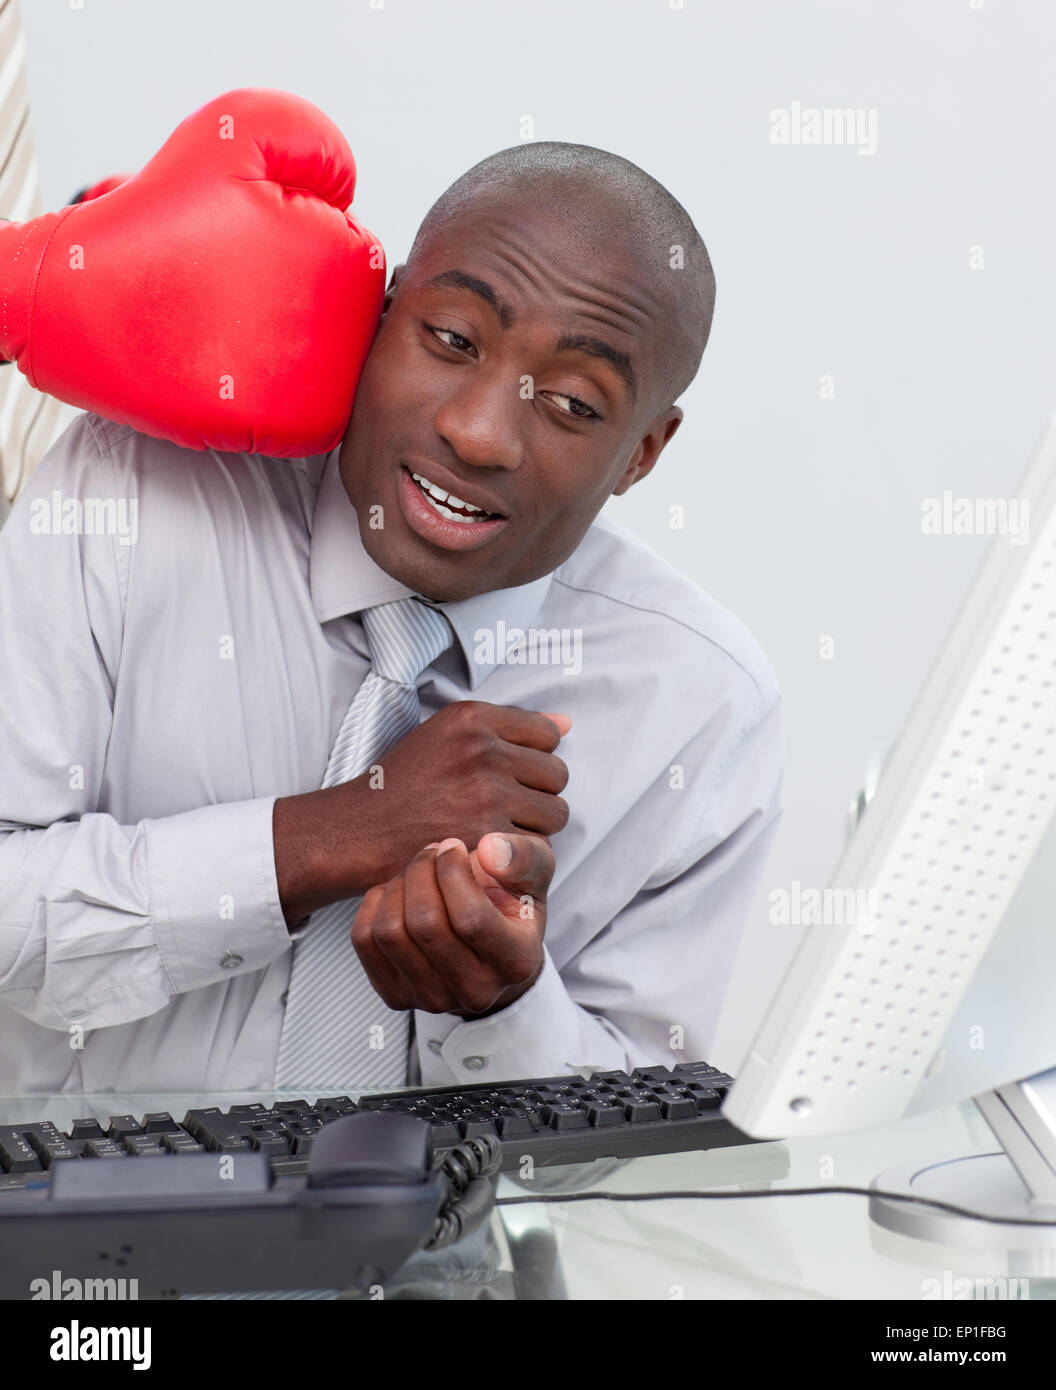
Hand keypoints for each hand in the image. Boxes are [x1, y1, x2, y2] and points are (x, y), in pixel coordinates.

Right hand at [274, 703, 569, 922]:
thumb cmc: (402, 785)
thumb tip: (567, 723)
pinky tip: (490, 849)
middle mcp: (482, 750)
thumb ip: (506, 727)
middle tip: (503, 807)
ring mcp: (486, 794)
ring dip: (534, 825)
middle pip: (557, 774)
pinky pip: (536, 845)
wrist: (358, 832)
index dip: (533, 758)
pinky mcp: (486, 837)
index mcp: (472, 718)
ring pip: (555, 812)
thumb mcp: (444, 737)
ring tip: (499, 828)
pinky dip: (519, 853)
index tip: (510, 774)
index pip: (548, 734)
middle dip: (537, 793)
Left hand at [350, 832, 554, 1018]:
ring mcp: (432, 999)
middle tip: (431, 853)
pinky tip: (398, 894)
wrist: (487, 950)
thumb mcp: (533, 875)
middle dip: (421, 872)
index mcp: (516, 962)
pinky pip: (364, 940)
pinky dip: (374, 904)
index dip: (452, 872)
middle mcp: (475, 991)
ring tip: (416, 872)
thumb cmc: (509, 906)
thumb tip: (489, 849)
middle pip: (424, 924)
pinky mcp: (396, 995)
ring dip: (397, 886)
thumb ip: (524, 856)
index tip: (453, 847)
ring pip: (390, 932)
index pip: (471, 918)